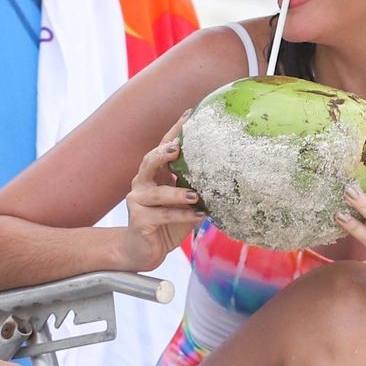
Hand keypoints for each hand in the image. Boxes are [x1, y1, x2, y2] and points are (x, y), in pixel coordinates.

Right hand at [124, 110, 206, 270]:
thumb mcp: (185, 204)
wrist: (144, 251)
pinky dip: (182, 215)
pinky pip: (162, 215)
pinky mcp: (139, 220)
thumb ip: (196, 189)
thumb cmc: (166, 224)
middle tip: (179, 148)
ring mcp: (137, 201)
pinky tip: (199, 215)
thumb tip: (227, 177)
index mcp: (154, 174)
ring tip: (196, 196)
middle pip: (150, 161)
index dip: (175, 130)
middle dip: (164, 153)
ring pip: (158, 192)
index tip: (190, 113)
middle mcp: (142, 184)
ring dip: (178, 193)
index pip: (164, 147)